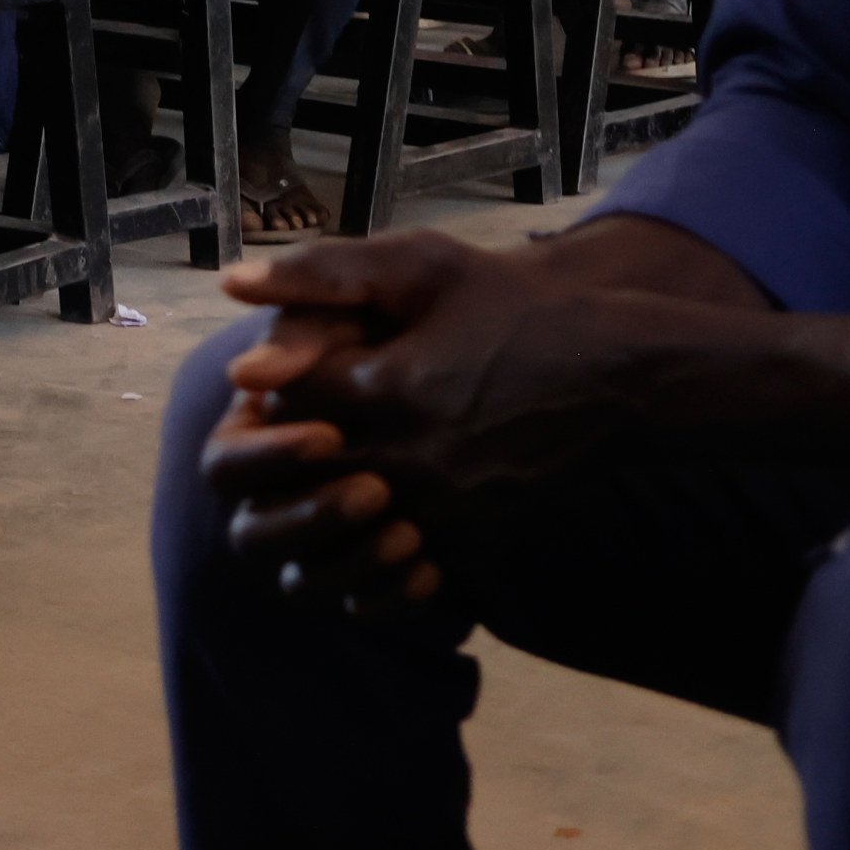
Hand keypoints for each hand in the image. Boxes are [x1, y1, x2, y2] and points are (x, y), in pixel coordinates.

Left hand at [202, 232, 641, 610]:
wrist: (620, 375)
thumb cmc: (515, 307)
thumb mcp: (422, 267)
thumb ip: (321, 275)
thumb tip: (229, 284)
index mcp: (379, 390)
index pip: (279, 405)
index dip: (274, 389)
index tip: (288, 372)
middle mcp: (403, 461)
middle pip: (295, 483)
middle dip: (284, 458)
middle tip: (301, 431)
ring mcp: (439, 511)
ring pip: (333, 547)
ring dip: (314, 520)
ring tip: (325, 481)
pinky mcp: (470, 544)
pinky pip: (389, 581)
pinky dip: (365, 564)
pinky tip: (369, 524)